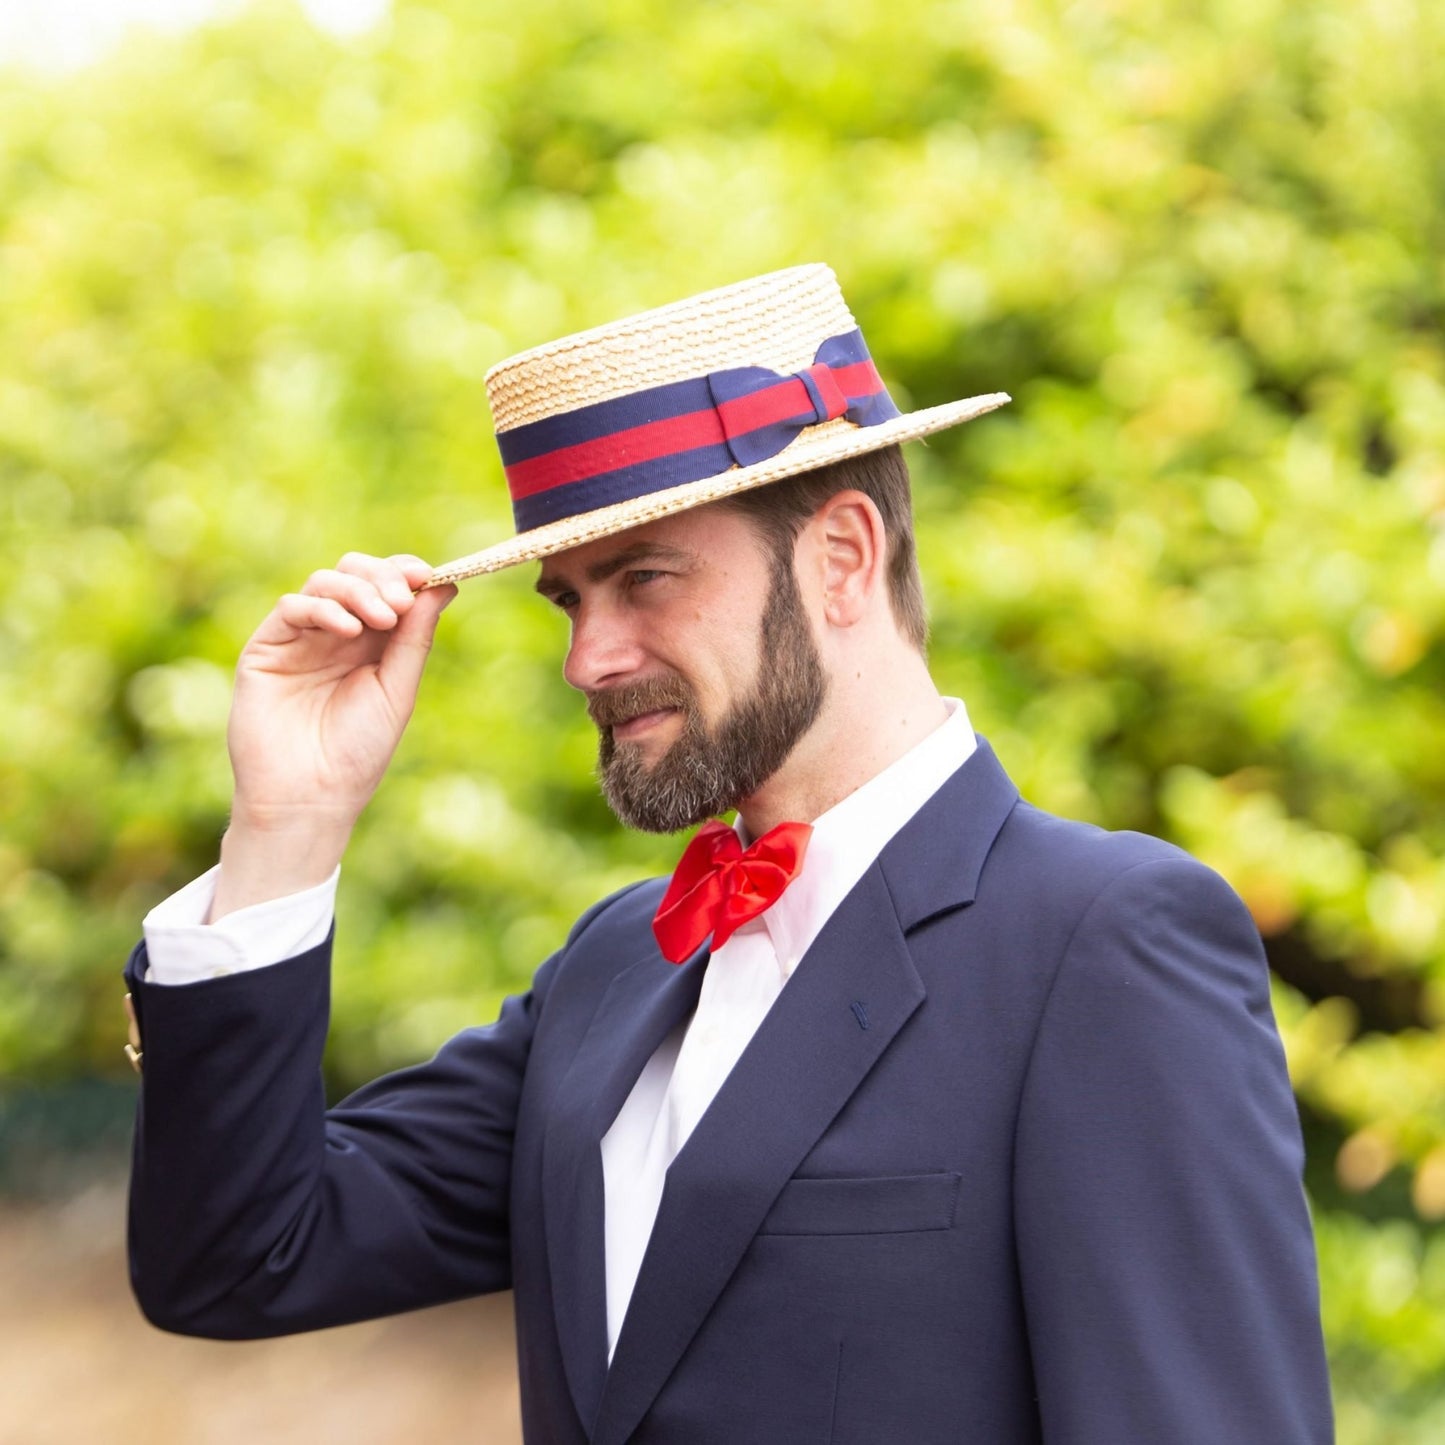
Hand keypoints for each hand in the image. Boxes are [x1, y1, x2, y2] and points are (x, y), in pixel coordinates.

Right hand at [213, 553, 456, 916]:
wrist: (309, 796)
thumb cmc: (357, 752)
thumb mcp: (397, 691)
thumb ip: (414, 639)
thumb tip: (444, 585)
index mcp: (373, 643)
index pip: (387, 587)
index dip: (405, 572)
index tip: (426, 576)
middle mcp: (336, 634)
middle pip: (355, 574)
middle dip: (381, 577)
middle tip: (399, 603)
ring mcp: (300, 639)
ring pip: (324, 583)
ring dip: (357, 591)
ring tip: (381, 618)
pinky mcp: (266, 648)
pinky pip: (292, 607)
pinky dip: (322, 608)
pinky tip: (347, 631)